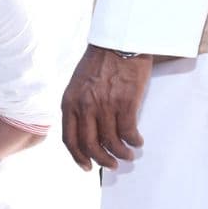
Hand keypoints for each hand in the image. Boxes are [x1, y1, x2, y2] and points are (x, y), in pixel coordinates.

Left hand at [61, 44, 152, 170]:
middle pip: (90, 145)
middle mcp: (84, 107)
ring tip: (128, 156)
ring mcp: (105, 106)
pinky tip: (137, 142)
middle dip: (102, 160)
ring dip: (121, 154)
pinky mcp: (126, 103)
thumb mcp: (78, 84)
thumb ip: (78, 105)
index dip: (78, 157)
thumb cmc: (100, 61)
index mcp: (69, 103)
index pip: (70, 139)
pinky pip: (129, 132)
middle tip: (111, 166)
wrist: (118, 41)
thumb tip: (86, 129)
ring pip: (111, 142)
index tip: (87, 167)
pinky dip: (134, 141)